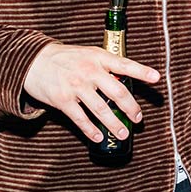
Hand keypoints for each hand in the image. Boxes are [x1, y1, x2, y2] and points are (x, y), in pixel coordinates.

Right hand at [22, 43, 159, 142]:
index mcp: (98, 57)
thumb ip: (106, 65)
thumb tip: (126, 81)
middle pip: (117, 92)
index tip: (156, 78)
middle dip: (130, 107)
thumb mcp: (89, 54)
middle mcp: (89, 71)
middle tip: (138, 118)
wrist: (34, 61)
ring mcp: (76, 86)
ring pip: (101, 109)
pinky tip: (98, 137)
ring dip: (114, 124)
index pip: (124, 64)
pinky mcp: (63, 100)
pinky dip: (91, 130)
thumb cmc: (66, 58)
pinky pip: (81, 119)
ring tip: (124, 133)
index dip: (142, 71)